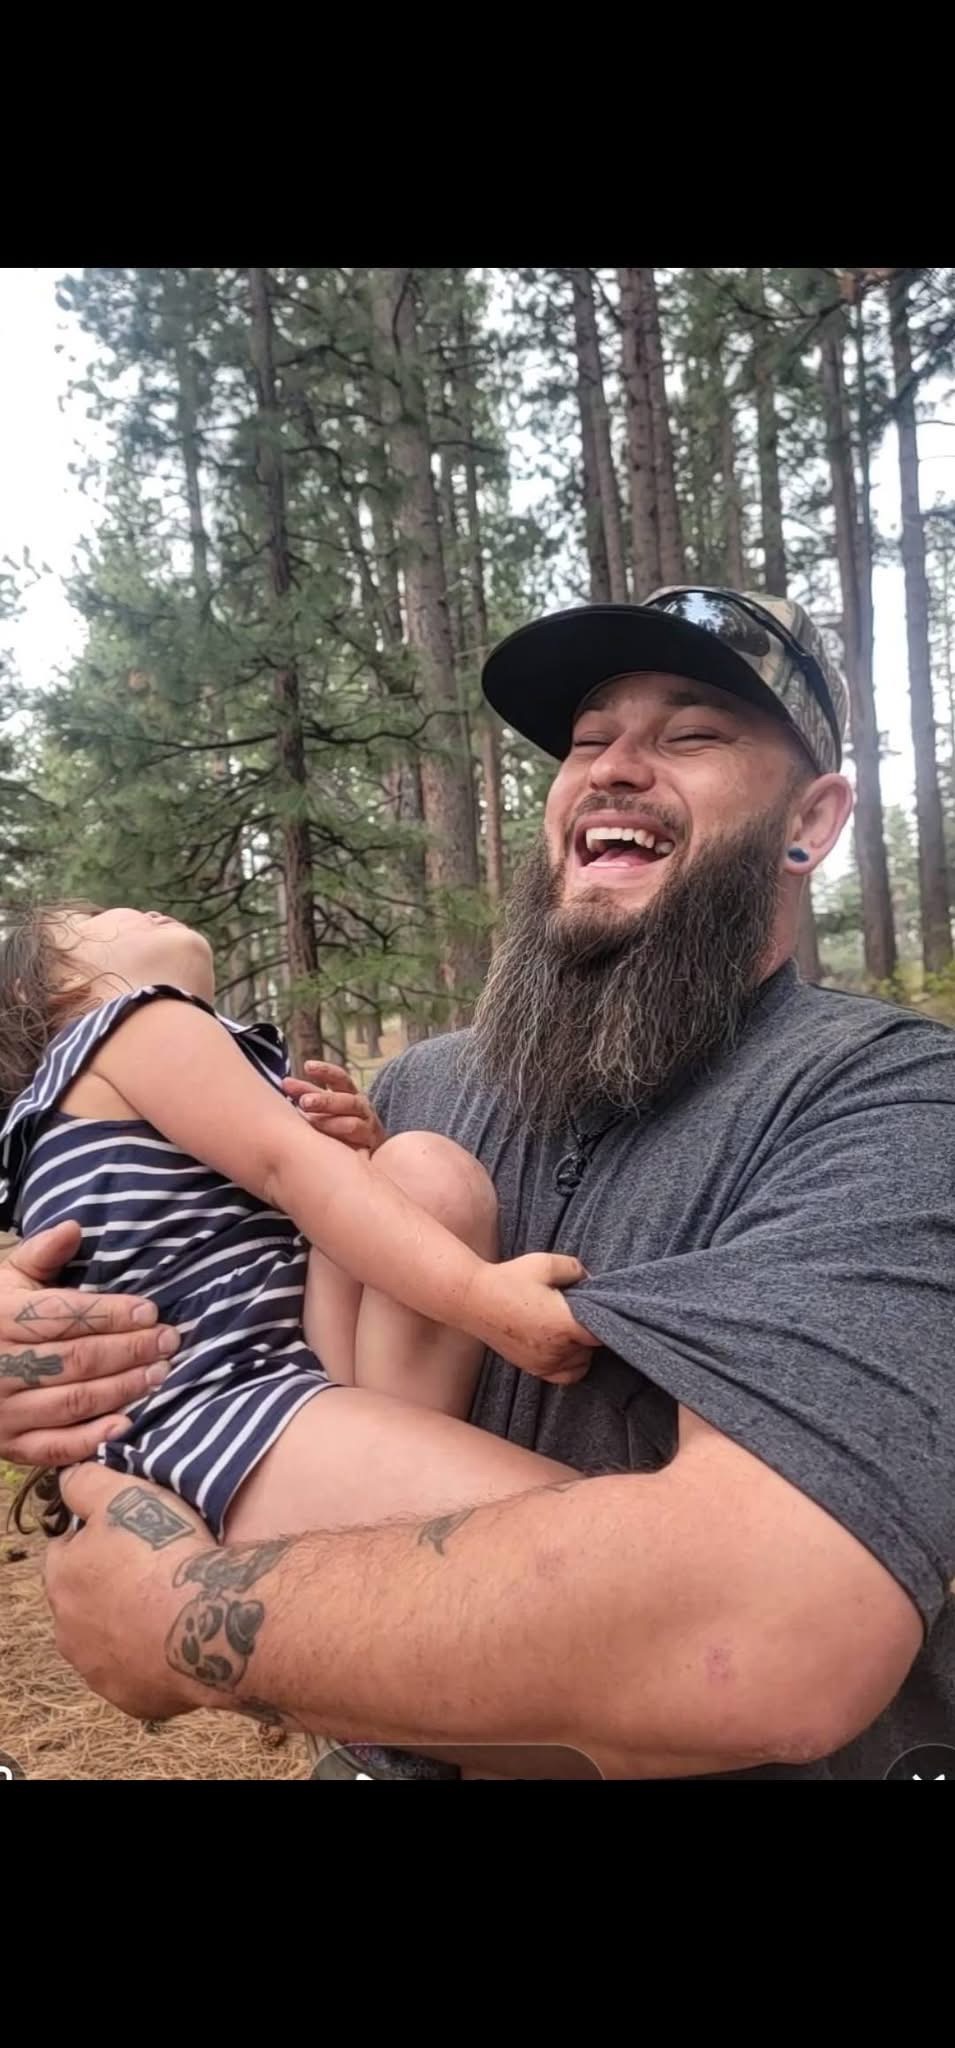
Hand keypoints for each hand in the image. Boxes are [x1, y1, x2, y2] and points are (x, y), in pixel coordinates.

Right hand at [0, 1221, 179, 1467]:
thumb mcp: (6, 1280)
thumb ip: (40, 1254)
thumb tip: (75, 1226)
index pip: (62, 1316)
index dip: (110, 1314)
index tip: (151, 1311)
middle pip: (75, 1359)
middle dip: (129, 1350)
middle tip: (169, 1342)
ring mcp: (3, 1411)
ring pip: (72, 1401)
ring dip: (122, 1388)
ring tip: (161, 1374)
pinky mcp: (9, 1445)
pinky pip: (55, 1447)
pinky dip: (93, 1438)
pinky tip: (128, 1423)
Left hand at [45, 1464, 212, 1721]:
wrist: (210, 1618)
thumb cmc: (165, 1553)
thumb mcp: (123, 1494)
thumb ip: (86, 1482)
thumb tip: (68, 1479)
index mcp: (61, 1579)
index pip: (67, 1551)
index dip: (99, 1538)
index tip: (132, 1535)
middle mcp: (69, 1632)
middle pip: (85, 1600)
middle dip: (112, 1586)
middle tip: (156, 1568)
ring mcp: (99, 1671)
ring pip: (108, 1641)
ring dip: (130, 1625)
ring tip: (172, 1603)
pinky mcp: (132, 1699)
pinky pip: (137, 1674)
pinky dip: (153, 1658)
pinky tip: (180, 1638)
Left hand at [282, 1061, 385, 1153]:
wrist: (369, 1150)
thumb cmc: (341, 1123)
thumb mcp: (325, 1106)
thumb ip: (308, 1094)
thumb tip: (285, 1082)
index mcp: (349, 1093)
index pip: (339, 1078)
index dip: (325, 1071)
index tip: (308, 1066)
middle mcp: (360, 1107)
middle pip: (345, 1100)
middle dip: (324, 1100)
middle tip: (304, 1101)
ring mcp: (367, 1126)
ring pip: (352, 1121)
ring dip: (330, 1121)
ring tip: (312, 1121)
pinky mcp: (369, 1144)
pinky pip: (357, 1141)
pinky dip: (343, 1138)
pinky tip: (328, 1142)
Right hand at [465, 1254, 598, 1383]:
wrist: (473, 1299)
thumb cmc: (508, 1279)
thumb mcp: (545, 1263)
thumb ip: (576, 1269)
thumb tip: (591, 1279)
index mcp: (565, 1325)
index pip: (604, 1332)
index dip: (608, 1318)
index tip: (603, 1306)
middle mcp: (558, 1350)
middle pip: (594, 1346)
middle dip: (591, 1328)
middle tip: (580, 1309)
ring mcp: (545, 1363)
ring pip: (583, 1360)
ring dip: (583, 1346)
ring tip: (570, 1325)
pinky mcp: (534, 1369)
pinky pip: (568, 1374)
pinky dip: (573, 1363)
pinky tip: (566, 1346)